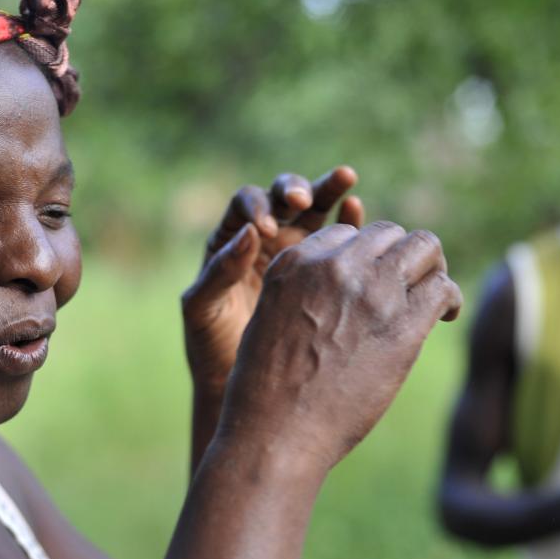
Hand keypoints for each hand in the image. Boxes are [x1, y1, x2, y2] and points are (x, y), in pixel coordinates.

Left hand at [182, 167, 363, 391]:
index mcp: (230, 240)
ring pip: (313, 209)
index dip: (257, 208)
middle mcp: (263, 236)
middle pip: (282, 197)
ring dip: (328, 191)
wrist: (241, 379)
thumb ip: (219, 272)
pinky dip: (346, 218)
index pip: (245, 205)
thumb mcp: (204, 310)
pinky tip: (356, 209)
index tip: (267, 228)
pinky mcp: (320, 267)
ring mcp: (295, 248)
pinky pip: (335, 235)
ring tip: (346, 179)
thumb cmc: (212, 345)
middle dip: (295, 190)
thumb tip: (249, 233)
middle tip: (303, 200)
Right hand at [215, 221, 461, 474]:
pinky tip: (446, 316)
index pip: (347, 234)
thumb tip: (337, 296)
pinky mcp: (403, 326)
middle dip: (400, 256)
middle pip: (387, 234)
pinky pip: (442, 288)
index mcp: (297, 263)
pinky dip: (450, 297)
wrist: (276, 433)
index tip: (371, 281)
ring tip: (434, 293)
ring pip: (424, 247)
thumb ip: (302, 294)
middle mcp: (335, 267)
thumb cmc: (266, 391)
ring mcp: (371, 293)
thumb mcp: (268, 321)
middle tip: (409, 285)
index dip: (364, 257)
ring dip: (432, 266)